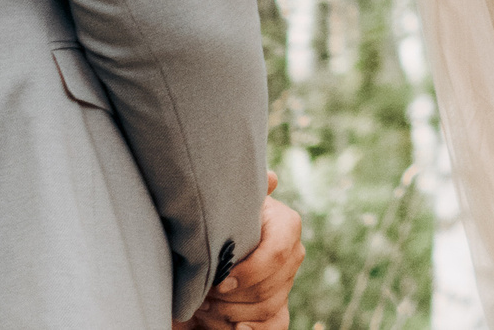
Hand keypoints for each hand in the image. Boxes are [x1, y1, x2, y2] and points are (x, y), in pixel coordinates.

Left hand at [183, 174, 303, 329]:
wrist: (209, 249)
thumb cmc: (217, 224)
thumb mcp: (225, 206)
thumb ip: (246, 193)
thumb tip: (270, 179)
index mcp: (286, 225)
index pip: (278, 254)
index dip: (249, 273)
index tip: (219, 281)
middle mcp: (293, 254)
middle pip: (267, 289)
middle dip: (230, 298)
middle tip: (201, 295)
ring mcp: (287, 284)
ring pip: (266, 309)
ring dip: (229, 314)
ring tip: (202, 306)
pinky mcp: (278, 310)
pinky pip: (274, 326)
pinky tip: (237, 328)